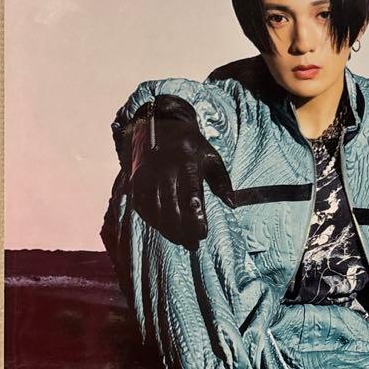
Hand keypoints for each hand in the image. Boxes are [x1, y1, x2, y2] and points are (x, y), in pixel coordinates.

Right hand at [125, 94, 233, 248]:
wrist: (159, 125)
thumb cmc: (190, 146)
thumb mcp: (211, 157)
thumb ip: (222, 181)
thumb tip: (232, 204)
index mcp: (187, 164)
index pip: (191, 197)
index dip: (195, 218)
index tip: (202, 234)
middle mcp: (165, 170)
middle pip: (172, 208)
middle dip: (182, 230)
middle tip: (192, 244)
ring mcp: (148, 175)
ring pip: (156, 210)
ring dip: (168, 229)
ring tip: (180, 240)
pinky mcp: (137, 180)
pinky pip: (142, 206)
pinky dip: (152, 220)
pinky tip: (163, 228)